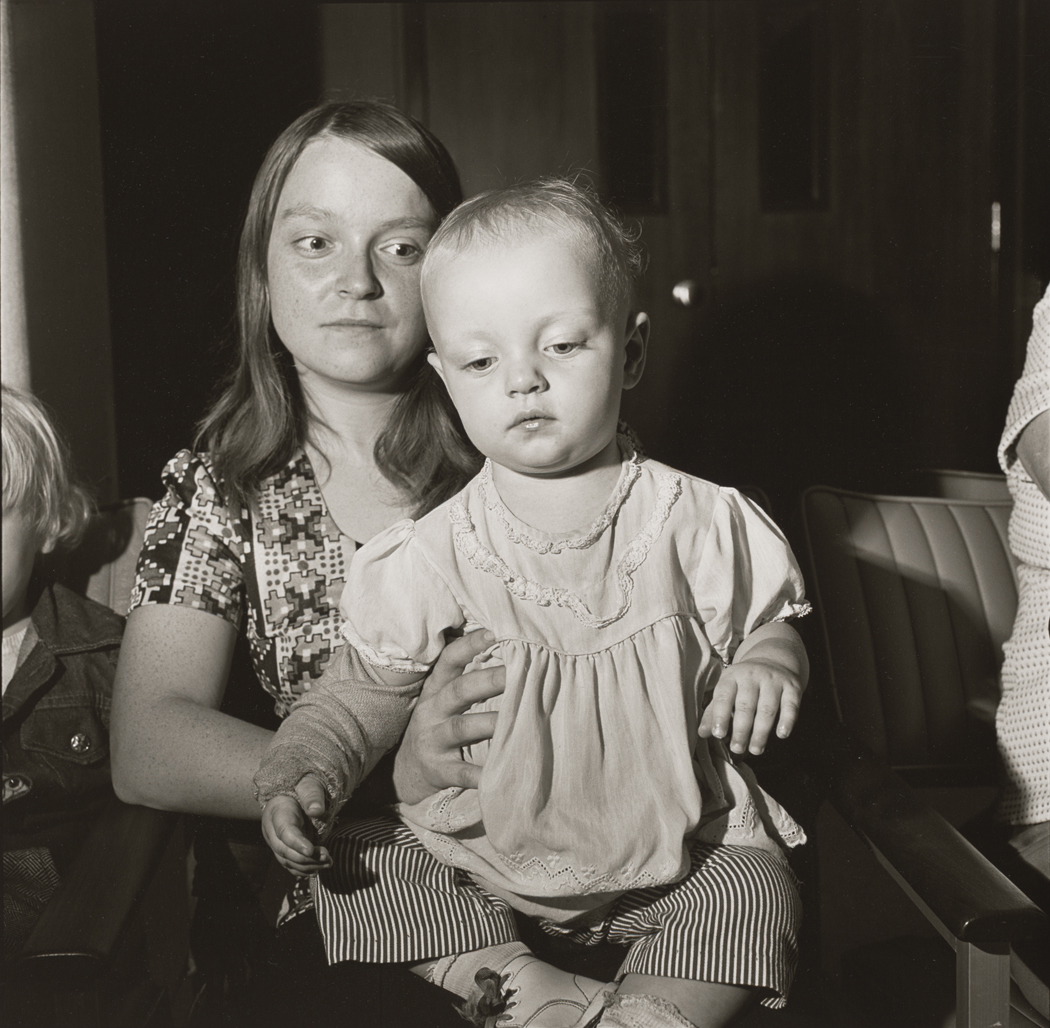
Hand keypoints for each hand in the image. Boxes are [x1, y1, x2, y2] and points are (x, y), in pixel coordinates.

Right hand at [260, 775, 332, 875]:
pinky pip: (290, 864)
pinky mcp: (283, 849)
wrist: (292, 793)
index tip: (311, 850)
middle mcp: (272, 830)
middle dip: (306, 858)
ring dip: (308, 866)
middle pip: (285, 850)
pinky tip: (318, 870)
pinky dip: (304, 870)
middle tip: (327, 857)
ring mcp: (276, 842)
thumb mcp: (308, 785)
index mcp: (277, 812)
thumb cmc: (301, 787)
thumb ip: (312, 795)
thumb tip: (317, 810)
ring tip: (328, 863)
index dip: (296, 842)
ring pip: (287, 861)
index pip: (284, 831)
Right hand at [393, 628, 505, 804]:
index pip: (449, 660)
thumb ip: (468, 678)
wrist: (405, 772)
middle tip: (518, 673)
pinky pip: (460, 772)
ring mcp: (433, 740)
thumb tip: (509, 651)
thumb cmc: (437, 725)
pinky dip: (478, 774)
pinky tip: (498, 774)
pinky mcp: (438, 770)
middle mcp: (432, 711)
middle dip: (488, 680)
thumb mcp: (442, 699)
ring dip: (489, 722)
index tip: (493, 632)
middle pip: (459, 691)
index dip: (469, 645)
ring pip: (461, 728)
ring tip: (517, 719)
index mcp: (436, 689)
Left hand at [698, 659, 801, 755]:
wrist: (774, 660)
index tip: (718, 734)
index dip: (720, 716)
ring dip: (761, 732)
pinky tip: (781, 735)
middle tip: (737, 748)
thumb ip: (714, 712)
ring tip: (755, 750)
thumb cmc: (744, 683)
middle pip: (745, 705)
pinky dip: (787, 721)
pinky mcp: (792, 687)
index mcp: (732, 676)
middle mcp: (752, 676)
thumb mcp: (727, 691)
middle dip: (741, 730)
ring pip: (767, 708)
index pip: (724, 696)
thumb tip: (702, 733)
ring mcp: (773, 680)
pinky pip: (790, 705)